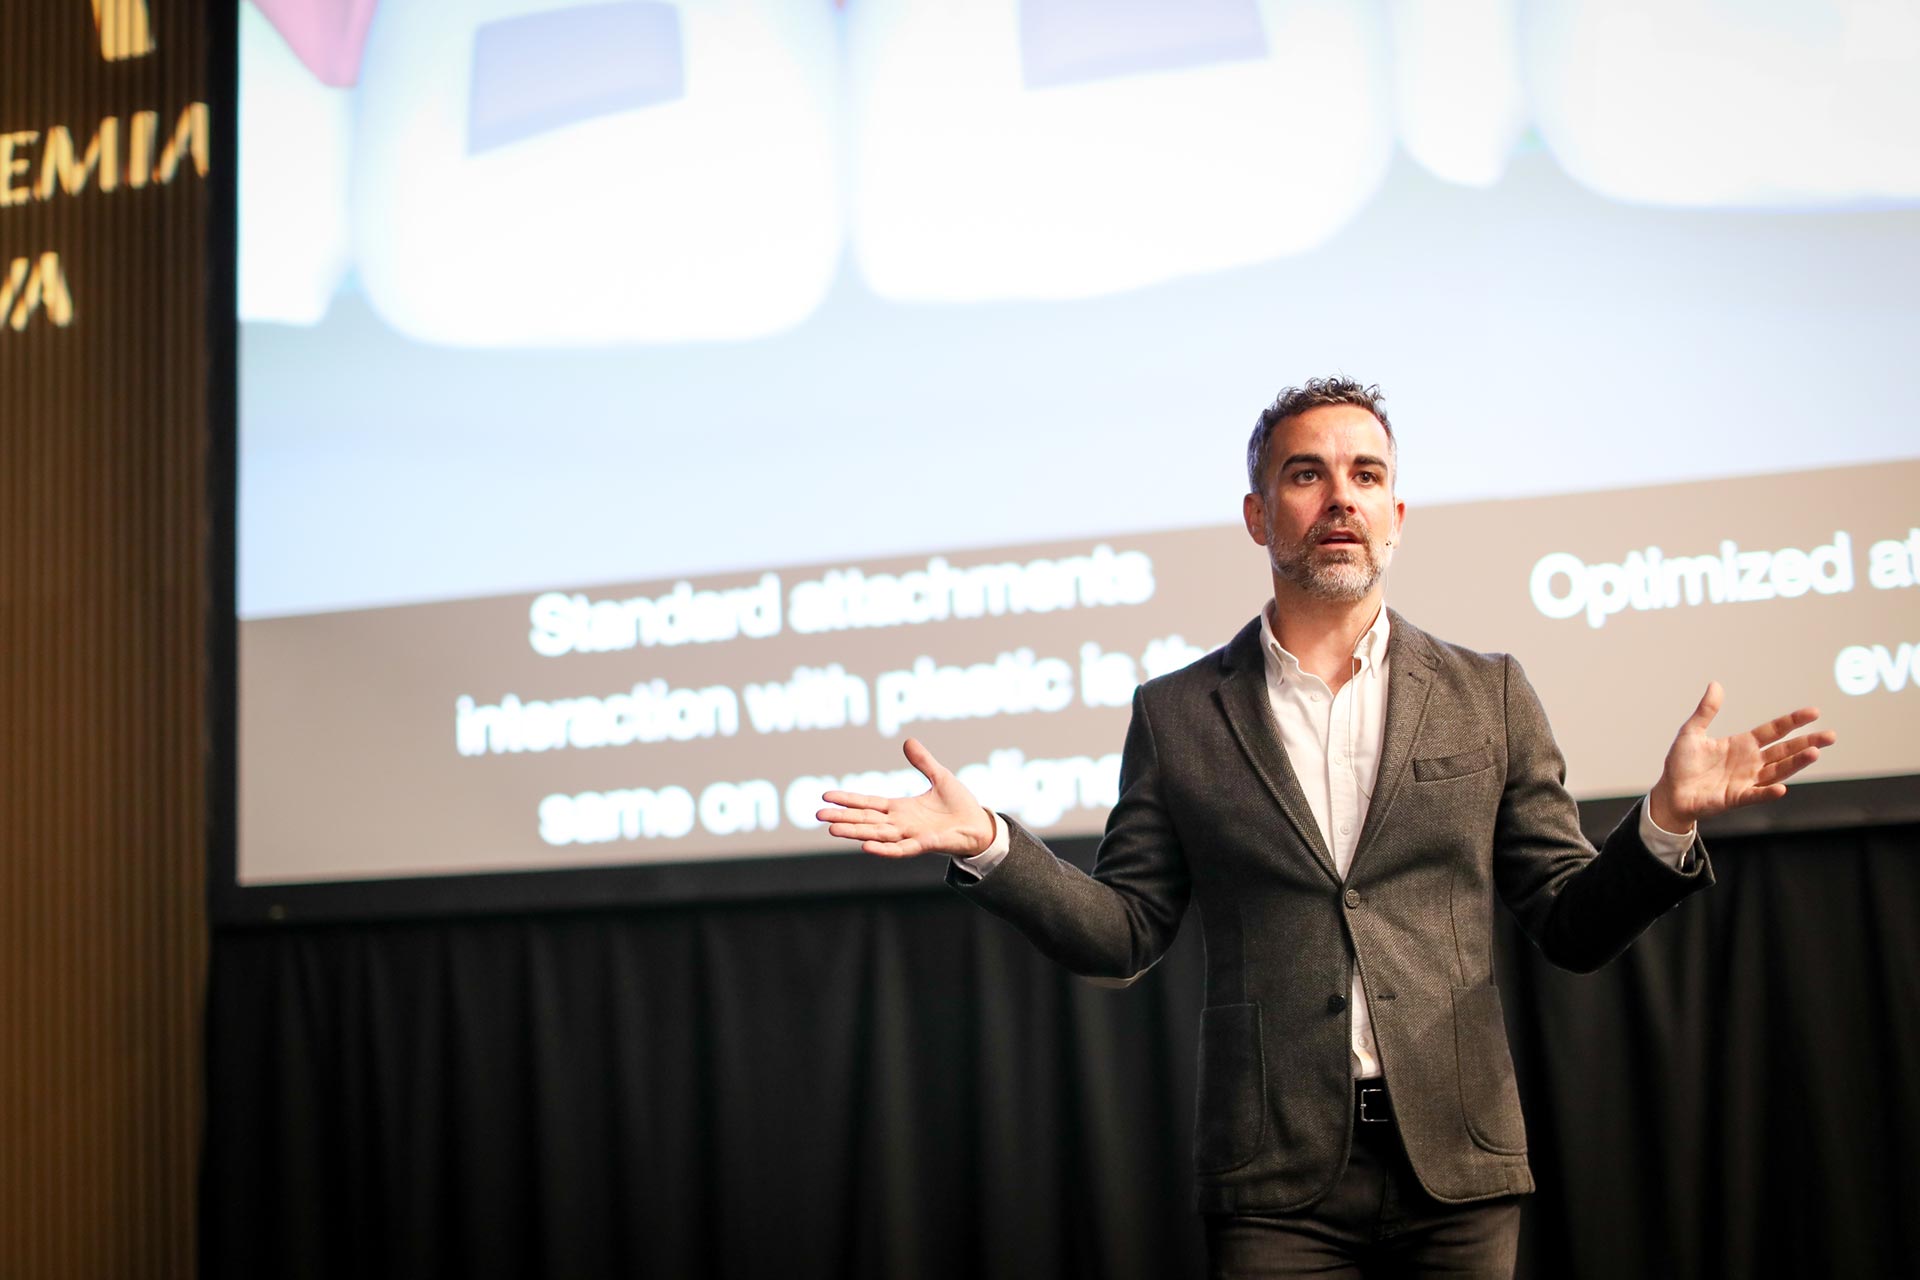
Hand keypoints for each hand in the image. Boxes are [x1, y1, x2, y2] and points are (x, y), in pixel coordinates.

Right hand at [815, 738, 996, 858]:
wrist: (981, 826)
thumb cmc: (961, 805)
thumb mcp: (940, 776)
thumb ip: (923, 762)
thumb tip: (908, 741)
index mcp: (901, 809)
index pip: (868, 803)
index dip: (848, 800)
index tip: (826, 797)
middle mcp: (901, 824)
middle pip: (865, 820)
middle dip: (842, 818)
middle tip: (818, 816)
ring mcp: (911, 836)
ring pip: (877, 834)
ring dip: (855, 833)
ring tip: (833, 830)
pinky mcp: (925, 844)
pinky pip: (901, 849)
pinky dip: (884, 849)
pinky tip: (867, 847)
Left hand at [1647, 682, 1836, 830]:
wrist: (1670, 792)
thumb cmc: (1681, 764)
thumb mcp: (1692, 732)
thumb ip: (1706, 711)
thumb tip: (1716, 685)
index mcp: (1742, 745)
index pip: (1774, 731)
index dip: (1793, 721)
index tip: (1814, 712)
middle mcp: (1750, 763)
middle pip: (1785, 751)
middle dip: (1807, 743)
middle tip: (1830, 735)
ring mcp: (1746, 781)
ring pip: (1777, 771)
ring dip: (1795, 763)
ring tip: (1814, 753)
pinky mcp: (1736, 798)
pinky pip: (1756, 795)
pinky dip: (1768, 793)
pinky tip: (1781, 788)